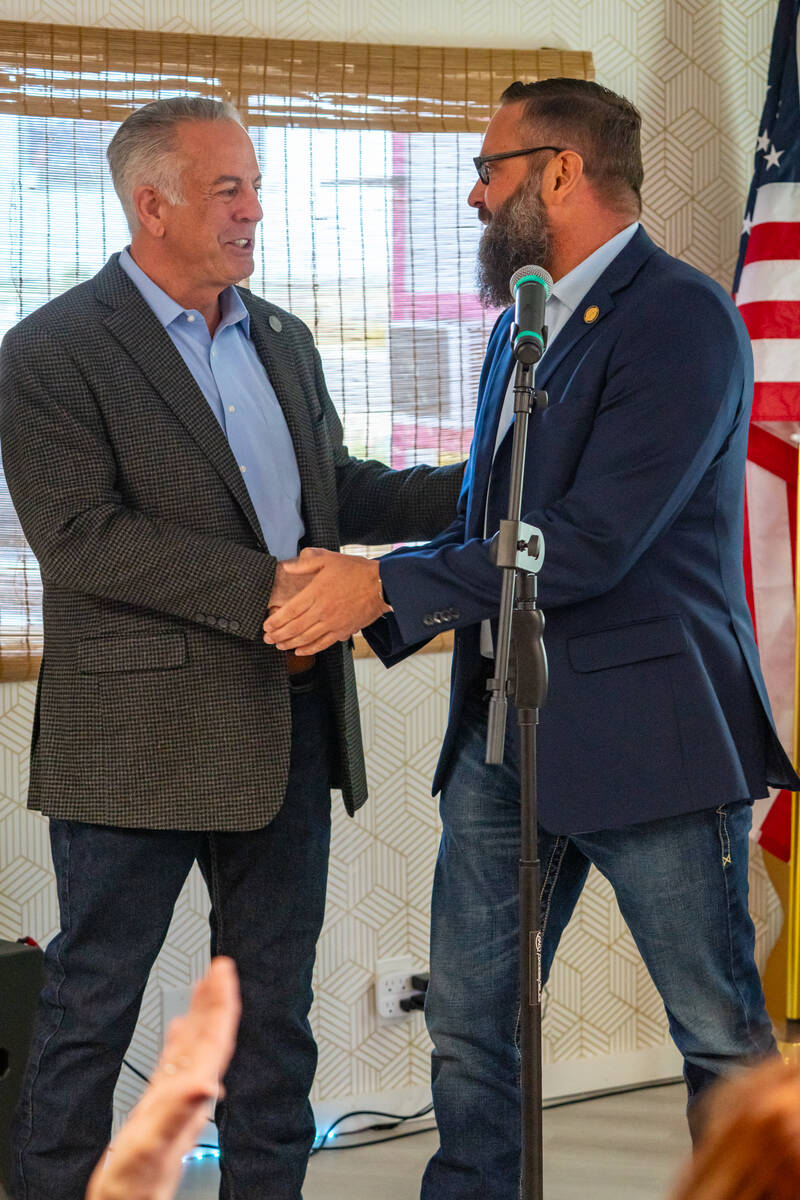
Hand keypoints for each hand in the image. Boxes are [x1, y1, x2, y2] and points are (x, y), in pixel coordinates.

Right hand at [86, 957, 240, 1199]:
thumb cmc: (134, 1186)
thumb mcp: (152, 1145)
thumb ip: (180, 1113)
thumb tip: (209, 1082)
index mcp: (192, 1093)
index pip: (217, 1038)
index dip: (223, 1003)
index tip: (225, 972)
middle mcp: (190, 1092)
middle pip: (211, 1036)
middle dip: (217, 999)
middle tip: (220, 966)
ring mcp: (176, 1096)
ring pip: (196, 1045)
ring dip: (202, 1013)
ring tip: (205, 985)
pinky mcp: (160, 1104)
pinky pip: (176, 1060)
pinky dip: (180, 1037)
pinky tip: (179, 1027)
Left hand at [263, 548, 389, 654]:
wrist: (382, 585)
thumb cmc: (356, 571)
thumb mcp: (329, 559)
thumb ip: (306, 563)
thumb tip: (287, 567)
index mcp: (316, 593)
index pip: (290, 611)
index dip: (275, 621)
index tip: (266, 625)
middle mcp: (322, 611)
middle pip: (294, 628)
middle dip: (278, 635)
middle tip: (267, 638)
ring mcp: (332, 623)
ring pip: (306, 639)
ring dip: (290, 644)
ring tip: (278, 645)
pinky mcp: (343, 631)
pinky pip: (322, 644)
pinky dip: (309, 650)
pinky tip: (300, 651)